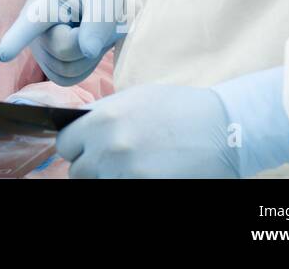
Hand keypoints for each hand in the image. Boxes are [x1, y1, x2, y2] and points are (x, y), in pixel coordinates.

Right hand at [0, 0, 126, 85]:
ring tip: (88, 33)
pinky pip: (65, 79)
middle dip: (84, 42)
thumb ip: (96, 24)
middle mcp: (32, 23)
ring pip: (64, 69)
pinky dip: (83, 68)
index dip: (16, 38)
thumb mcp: (104, 2)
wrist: (105, 1)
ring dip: (86, 57)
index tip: (3, 55)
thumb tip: (88, 51)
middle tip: (94, 23)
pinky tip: (83, 48)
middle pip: (62, 50)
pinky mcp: (46, 62)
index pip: (32, 21)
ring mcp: (37, 45)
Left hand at [56, 84, 238, 177]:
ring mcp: (126, 172)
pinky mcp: (144, 187)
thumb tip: (79, 126)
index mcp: (102, 119)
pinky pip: (119, 188)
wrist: (224, 128)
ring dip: (108, 177)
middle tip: (111, 160)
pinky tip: (143, 174)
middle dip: (91, 165)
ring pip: (98, 183)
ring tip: (129, 167)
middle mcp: (108, 147)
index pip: (65, 143)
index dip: (75, 146)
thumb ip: (101, 114)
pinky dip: (126, 182)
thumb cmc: (180, 109)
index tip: (85, 148)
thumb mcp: (133, 99)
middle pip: (78, 170)